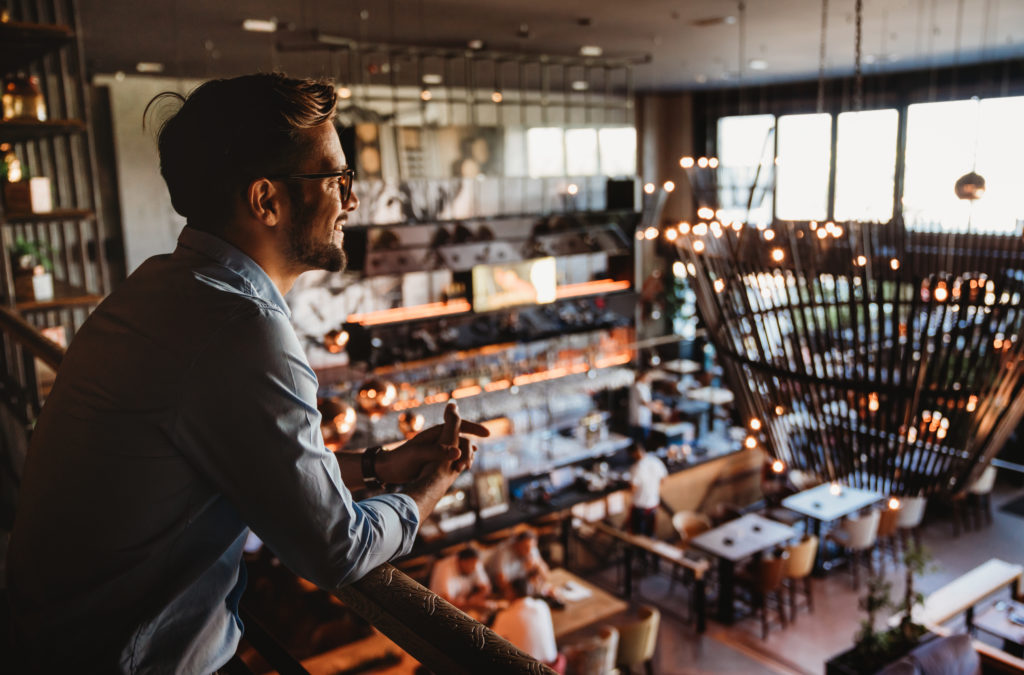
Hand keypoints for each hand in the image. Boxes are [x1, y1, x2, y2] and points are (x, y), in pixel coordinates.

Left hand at [402, 403, 486, 521]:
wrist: (387, 470)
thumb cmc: (400, 460)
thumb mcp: (418, 454)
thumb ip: (438, 452)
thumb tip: (458, 452)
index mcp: (435, 432)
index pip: (459, 425)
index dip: (474, 428)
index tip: (487, 433)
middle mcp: (438, 438)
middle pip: (461, 438)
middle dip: (469, 447)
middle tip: (472, 459)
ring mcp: (437, 449)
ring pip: (458, 448)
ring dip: (466, 455)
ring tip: (467, 466)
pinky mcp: (435, 460)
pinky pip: (453, 457)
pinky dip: (460, 460)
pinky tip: (463, 467)